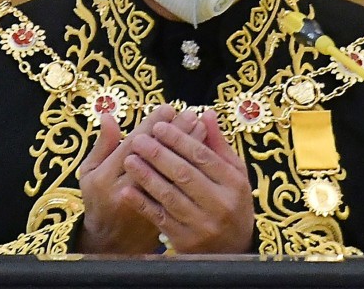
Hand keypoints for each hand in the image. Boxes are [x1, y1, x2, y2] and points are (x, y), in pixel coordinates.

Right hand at [77, 105, 204, 252]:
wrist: (110, 243)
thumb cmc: (98, 199)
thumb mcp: (90, 172)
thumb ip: (102, 145)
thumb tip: (109, 116)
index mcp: (106, 178)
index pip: (132, 146)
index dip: (151, 126)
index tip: (168, 108)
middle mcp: (125, 192)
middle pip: (155, 159)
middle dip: (175, 134)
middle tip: (191, 113)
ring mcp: (145, 207)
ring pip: (171, 174)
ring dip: (187, 149)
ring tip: (202, 126)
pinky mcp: (160, 217)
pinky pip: (180, 189)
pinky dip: (192, 170)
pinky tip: (201, 154)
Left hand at [122, 109, 253, 253]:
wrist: (234, 250)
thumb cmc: (232, 203)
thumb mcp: (235, 174)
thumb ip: (219, 145)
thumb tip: (206, 114)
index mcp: (234, 184)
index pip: (203, 156)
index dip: (180, 139)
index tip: (159, 125)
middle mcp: (220, 205)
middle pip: (184, 174)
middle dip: (158, 155)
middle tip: (138, 139)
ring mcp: (202, 225)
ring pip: (170, 196)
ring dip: (147, 176)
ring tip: (129, 159)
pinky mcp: (186, 241)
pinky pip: (160, 218)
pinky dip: (143, 204)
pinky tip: (127, 191)